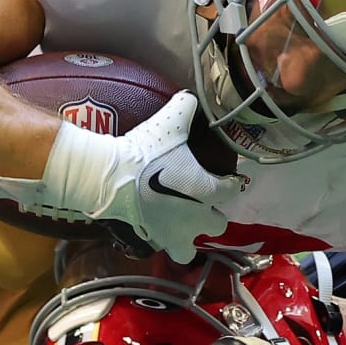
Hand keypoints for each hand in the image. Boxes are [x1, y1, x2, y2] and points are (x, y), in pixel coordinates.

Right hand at [43, 91, 240, 261]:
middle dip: (212, 214)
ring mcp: (174, 234)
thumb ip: (186, 107)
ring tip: (178, 224)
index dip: (230, 183)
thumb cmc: (147, 152)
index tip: (226, 178)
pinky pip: (162, 247)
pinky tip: (153, 226)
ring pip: (190, 248)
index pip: (232, 190)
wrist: (113, 178)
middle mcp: (196, 217)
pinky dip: (160, 239)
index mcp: (207, 190)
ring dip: (188, 237)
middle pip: (217, 224)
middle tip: (199, 200)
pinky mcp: (152, 241)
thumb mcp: (170, 122)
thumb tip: (192, 96)